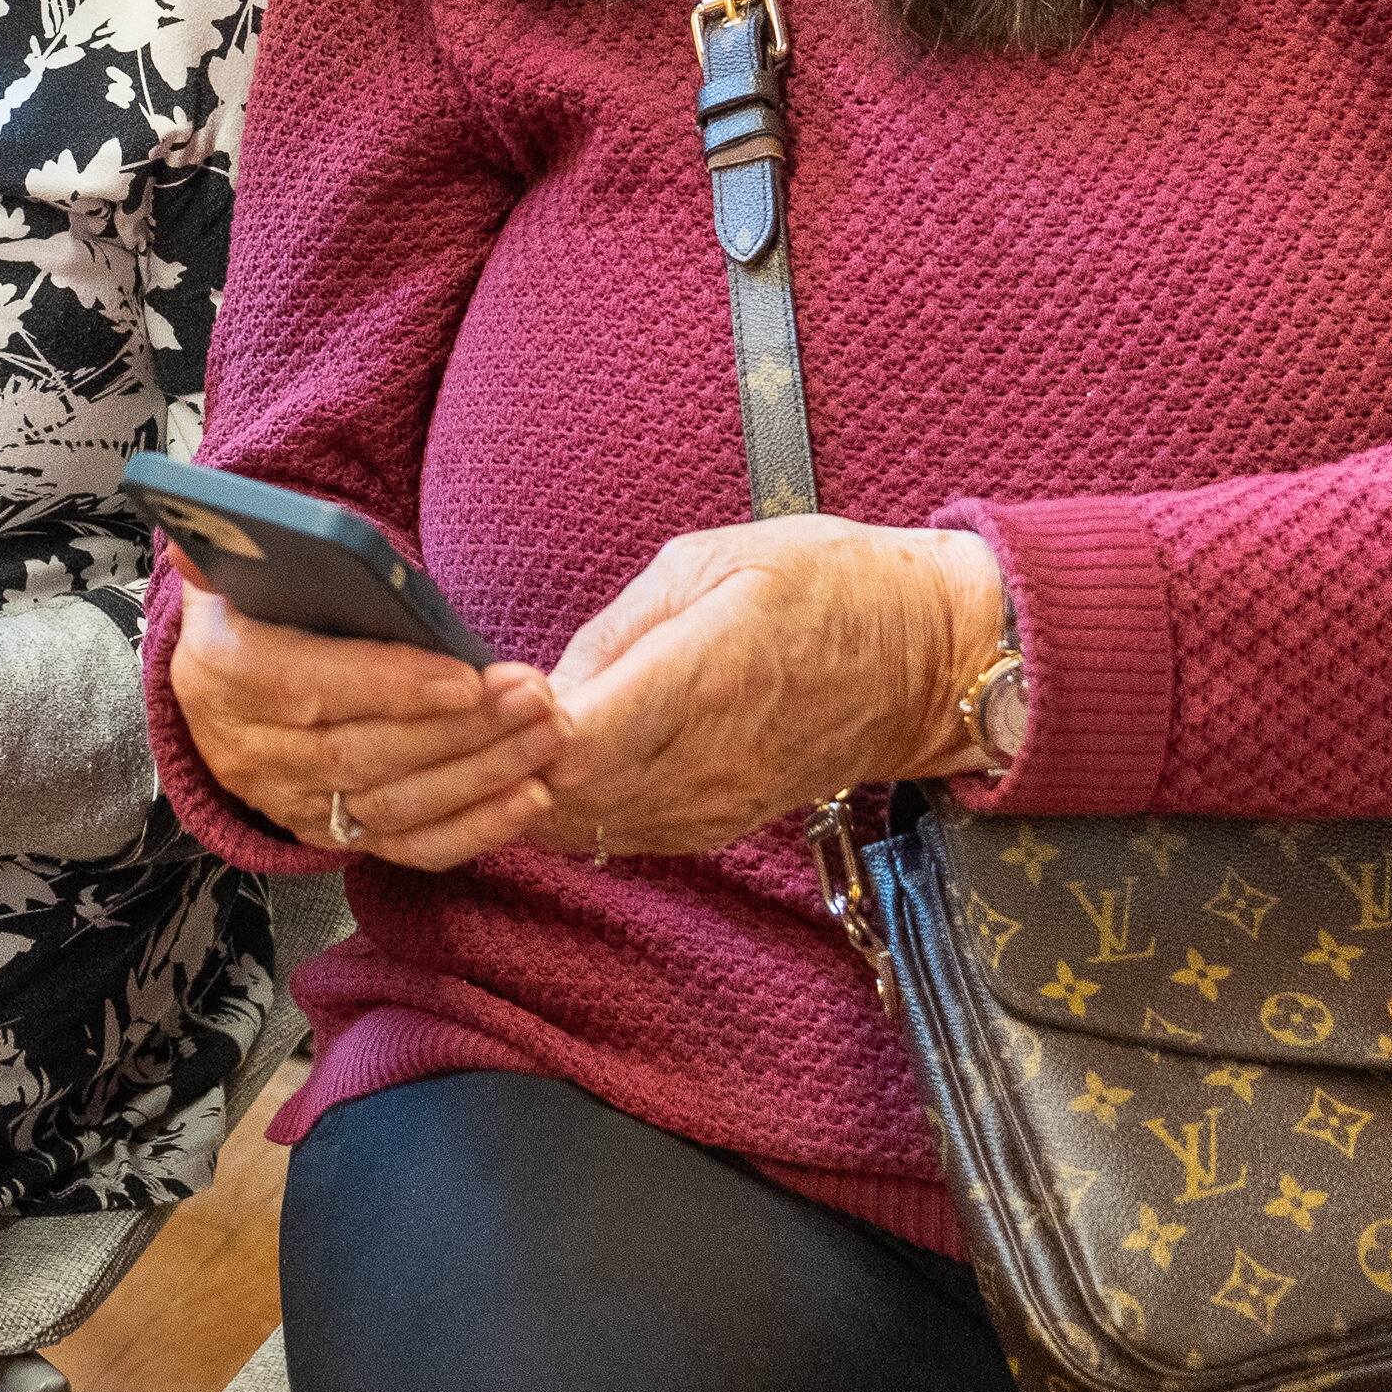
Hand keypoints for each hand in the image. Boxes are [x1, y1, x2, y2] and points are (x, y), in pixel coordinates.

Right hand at [166, 579, 566, 868]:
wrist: (219, 694)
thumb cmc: (250, 613)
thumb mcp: (234, 571)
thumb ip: (231, 544)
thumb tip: (218, 517)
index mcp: (225, 672)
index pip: (310, 688)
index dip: (390, 687)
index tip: (468, 677)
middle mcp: (252, 751)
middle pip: (363, 754)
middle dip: (459, 731)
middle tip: (535, 699)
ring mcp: (292, 802)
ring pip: (393, 803)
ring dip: (481, 775)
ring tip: (547, 736)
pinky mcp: (332, 835)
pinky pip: (408, 846)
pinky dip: (474, 828)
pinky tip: (529, 797)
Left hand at [533, 519, 997, 859]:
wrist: (928, 664)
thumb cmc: (828, 587)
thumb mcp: (717, 559)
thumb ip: (624, 625)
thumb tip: (547, 685)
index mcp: (710, 676)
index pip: (587, 734)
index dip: (519, 724)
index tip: (491, 688)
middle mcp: (710, 758)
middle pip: (568, 792)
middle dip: (500, 762)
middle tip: (464, 719)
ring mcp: (715, 803)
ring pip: (583, 824)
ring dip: (523, 791)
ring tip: (489, 744)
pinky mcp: (718, 824)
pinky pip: (618, 832)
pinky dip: (565, 809)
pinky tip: (536, 774)